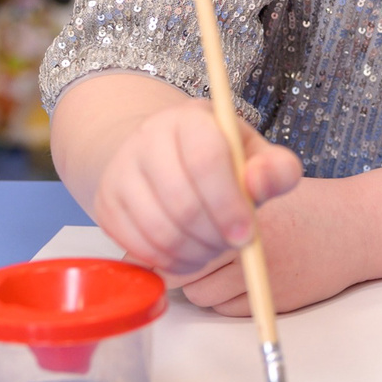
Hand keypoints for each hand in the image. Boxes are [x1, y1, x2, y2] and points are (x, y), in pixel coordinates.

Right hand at [88, 98, 301, 278]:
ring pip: (158, 229)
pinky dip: (168, 262)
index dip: (229, 204)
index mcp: (191, 119)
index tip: (247, 235)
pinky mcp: (105, 204)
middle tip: (233, 245)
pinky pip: (137, 246)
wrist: (166, 156)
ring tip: (214, 249)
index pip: (206, 160)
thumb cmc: (222, 160)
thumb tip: (262, 182)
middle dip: (214, 236)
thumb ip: (275, 169)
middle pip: (181, 201)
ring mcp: (120, 171)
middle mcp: (147, 138)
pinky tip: (189, 255)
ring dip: (193, 252)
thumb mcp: (256, 156)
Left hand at [177, 177, 369, 314]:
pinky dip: (228, 301)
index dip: (173, 241)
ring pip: (201, 294)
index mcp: (242, 208)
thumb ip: (217, 202)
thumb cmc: (304, 207)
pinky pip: (227, 310)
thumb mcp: (260, 186)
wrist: (356, 228)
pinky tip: (246, 281)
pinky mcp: (273, 300)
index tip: (174, 239)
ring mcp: (262, 275)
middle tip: (197, 255)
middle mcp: (250, 242)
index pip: (181, 235)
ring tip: (225, 266)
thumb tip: (163, 228)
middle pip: (184, 271)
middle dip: (184, 266)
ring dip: (205, 284)